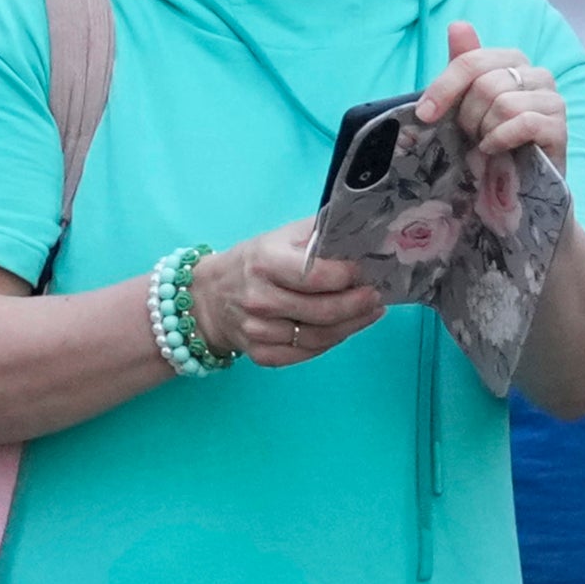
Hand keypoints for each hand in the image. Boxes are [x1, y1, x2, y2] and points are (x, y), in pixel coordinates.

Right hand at [191, 221, 385, 369]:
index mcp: (265, 264)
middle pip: (323, 311)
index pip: (317, 275)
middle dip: (358, 304)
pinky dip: (331, 342)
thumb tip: (359, 228)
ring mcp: (258, 331)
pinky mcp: (261, 354)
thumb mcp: (279, 237)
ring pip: (319, 337)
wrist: (209, 297)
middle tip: (376, 295)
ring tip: (370, 311)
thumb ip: (316, 232)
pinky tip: (345, 329)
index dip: (347, 275)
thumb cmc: (253, 263)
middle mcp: (259, 300)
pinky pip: (306, 353)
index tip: (365, 270)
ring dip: (352, 325)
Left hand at [411, 17, 570, 174]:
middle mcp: (538, 75)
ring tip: (485, 143)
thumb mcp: (466, 102)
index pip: (472, 60)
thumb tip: (457, 25)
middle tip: (469, 135)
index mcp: (513, 61)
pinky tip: (494, 150)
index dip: (444, 87)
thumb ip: (463, 65)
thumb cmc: (489, 137)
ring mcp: (553, 101)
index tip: (425, 114)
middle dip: (468, 116)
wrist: (514, 183)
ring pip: (504, 104)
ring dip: (484, 130)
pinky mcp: (560, 128)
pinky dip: (500, 139)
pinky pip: (523, 123)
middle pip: (486, 84)